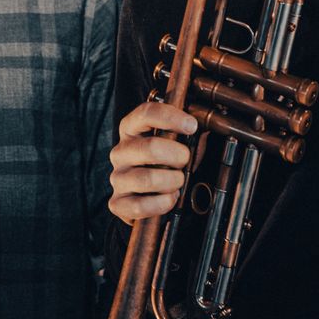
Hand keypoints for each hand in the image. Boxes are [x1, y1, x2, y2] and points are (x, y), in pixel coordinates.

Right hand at [109, 101, 197, 224]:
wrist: (148, 196)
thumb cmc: (164, 163)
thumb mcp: (173, 142)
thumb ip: (184, 131)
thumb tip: (200, 125)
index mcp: (131, 129)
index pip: (146, 113)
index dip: (171, 117)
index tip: (192, 126)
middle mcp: (121, 151)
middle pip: (150, 147)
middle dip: (177, 156)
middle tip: (185, 160)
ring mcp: (118, 177)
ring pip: (146, 178)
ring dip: (171, 181)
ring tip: (178, 181)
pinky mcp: (118, 203)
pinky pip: (139, 205)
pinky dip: (161, 203)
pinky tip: (170, 198)